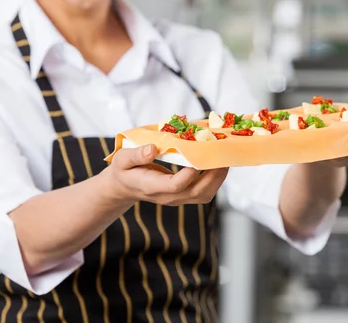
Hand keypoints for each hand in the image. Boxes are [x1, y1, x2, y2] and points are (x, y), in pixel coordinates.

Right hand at [104, 144, 228, 205]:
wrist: (125, 186)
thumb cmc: (124, 170)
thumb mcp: (122, 159)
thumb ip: (136, 155)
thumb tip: (152, 149)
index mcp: (152, 187)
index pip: (175, 185)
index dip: (189, 174)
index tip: (198, 157)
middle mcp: (168, 196)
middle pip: (196, 192)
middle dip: (213, 175)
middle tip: (222, 156)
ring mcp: (177, 198)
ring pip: (204, 195)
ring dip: (218, 179)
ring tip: (225, 159)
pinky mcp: (184, 196)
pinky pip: (204, 192)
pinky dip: (215, 180)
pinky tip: (218, 164)